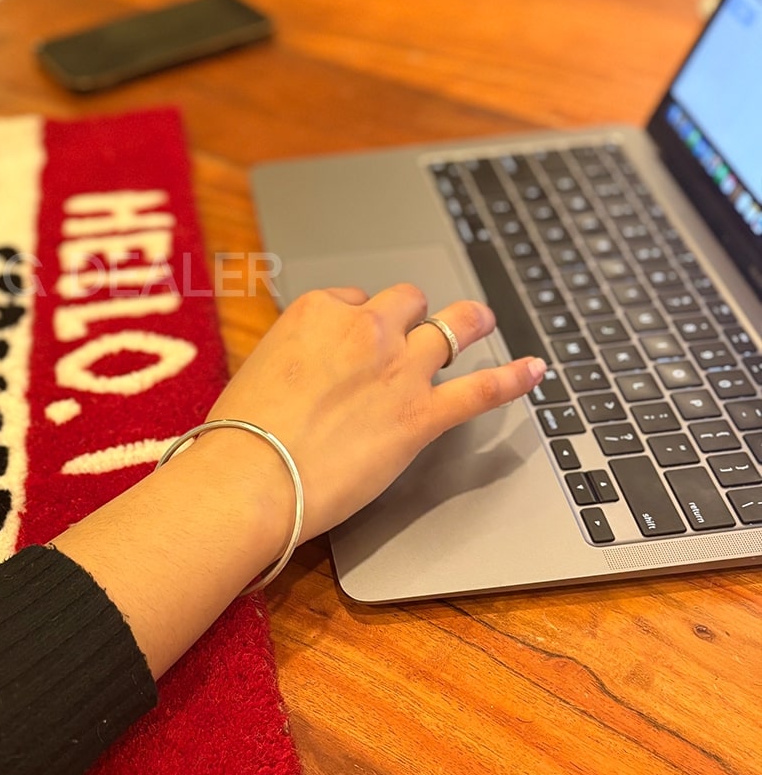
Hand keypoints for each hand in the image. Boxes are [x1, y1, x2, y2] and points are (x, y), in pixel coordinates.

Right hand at [205, 283, 546, 539]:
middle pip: (407, 301)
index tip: (356, 340)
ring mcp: (400, 367)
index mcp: (317, 310)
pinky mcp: (423, 413)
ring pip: (452, 327)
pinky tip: (534, 369)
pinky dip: (513, 377)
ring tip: (483, 320)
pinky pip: (481, 387)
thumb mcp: (258, 372)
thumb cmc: (240, 434)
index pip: (353, 298)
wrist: (252, 476)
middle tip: (417, 328)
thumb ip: (294, 360)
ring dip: (470, 322)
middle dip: (412, 314)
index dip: (359, 320)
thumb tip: (306, 373)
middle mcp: (364, 328)